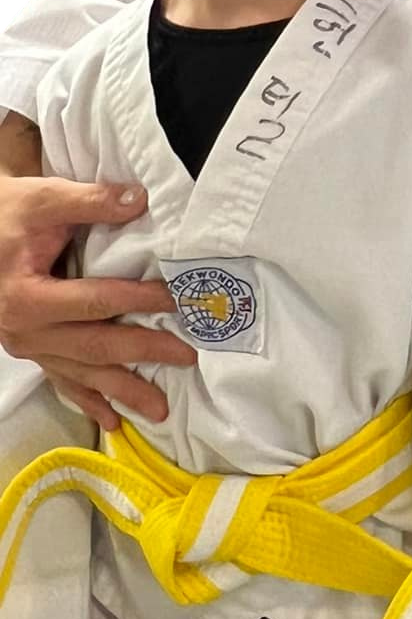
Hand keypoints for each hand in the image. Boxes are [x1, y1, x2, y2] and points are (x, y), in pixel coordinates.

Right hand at [0, 174, 195, 428]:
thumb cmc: (6, 216)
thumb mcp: (43, 199)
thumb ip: (91, 202)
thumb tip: (139, 200)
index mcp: (28, 298)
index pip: (95, 302)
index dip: (138, 301)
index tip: (178, 301)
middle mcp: (27, 332)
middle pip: (94, 346)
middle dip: (143, 352)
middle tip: (187, 355)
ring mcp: (28, 347)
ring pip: (81, 373)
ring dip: (122, 391)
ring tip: (160, 408)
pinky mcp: (30, 351)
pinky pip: (62, 381)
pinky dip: (88, 401)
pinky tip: (112, 419)